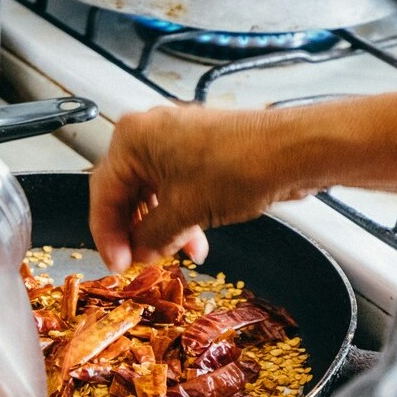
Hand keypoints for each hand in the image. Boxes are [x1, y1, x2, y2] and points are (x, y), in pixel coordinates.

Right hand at [90, 105, 318, 271]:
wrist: (292, 152)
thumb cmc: (239, 166)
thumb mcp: (184, 212)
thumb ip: (152, 236)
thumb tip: (139, 250)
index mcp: (133, 138)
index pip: (104, 193)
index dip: (107, 234)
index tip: (116, 263)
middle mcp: (151, 133)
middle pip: (127, 191)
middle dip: (136, 231)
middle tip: (139, 261)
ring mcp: (177, 139)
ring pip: (154, 192)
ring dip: (161, 227)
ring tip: (174, 254)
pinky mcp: (201, 150)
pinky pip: (177, 187)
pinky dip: (180, 214)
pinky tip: (194, 240)